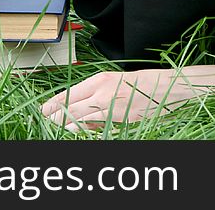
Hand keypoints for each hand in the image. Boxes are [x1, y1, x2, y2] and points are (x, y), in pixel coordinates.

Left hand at [41, 61, 214, 131]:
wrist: (172, 86)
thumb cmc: (147, 81)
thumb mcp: (118, 80)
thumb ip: (98, 91)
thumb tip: (79, 103)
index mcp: (100, 80)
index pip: (68, 95)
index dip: (52, 105)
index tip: (42, 110)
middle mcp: (103, 94)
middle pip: (69, 110)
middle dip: (54, 118)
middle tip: (45, 122)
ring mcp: (113, 110)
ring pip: (79, 122)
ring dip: (66, 127)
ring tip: (56, 129)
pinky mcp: (123, 122)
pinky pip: (98, 131)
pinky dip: (85, 133)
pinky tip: (77, 134)